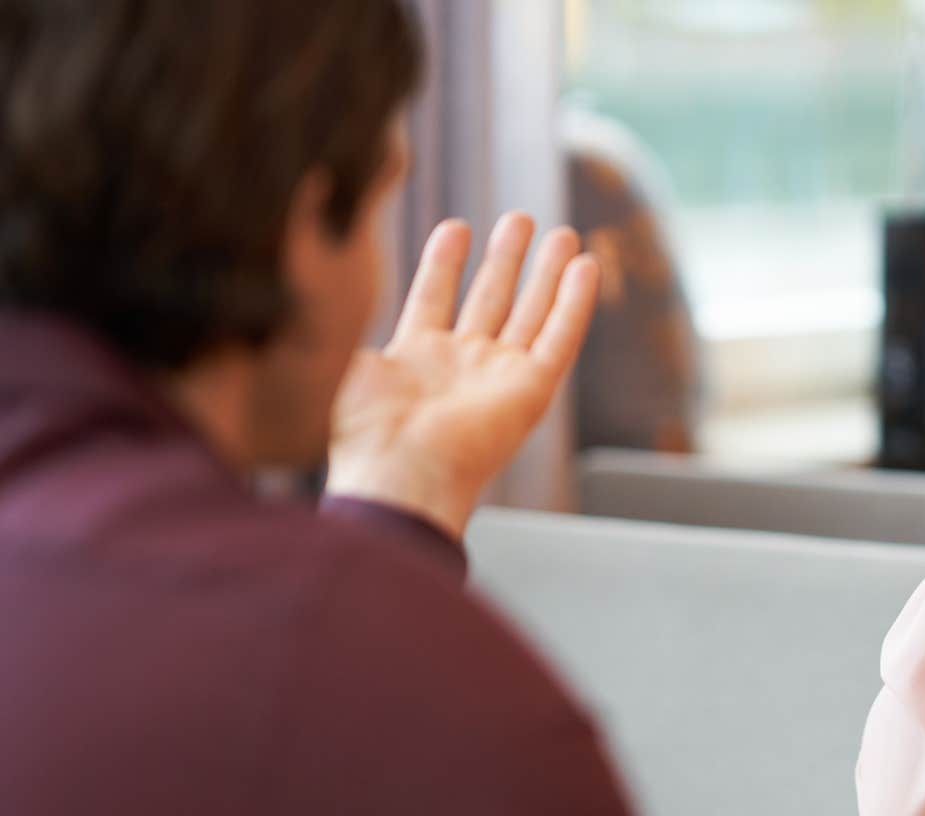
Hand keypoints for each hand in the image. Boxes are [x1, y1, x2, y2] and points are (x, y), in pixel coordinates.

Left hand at [327, 213, 598, 537]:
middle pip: (491, 301)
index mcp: (415, 361)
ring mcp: (498, 378)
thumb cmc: (361, 434)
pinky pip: (559, 339)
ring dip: (547, 274)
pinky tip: (586, 269)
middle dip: (506, 260)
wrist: (396, 473)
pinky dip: (574, 304)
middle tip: (520, 219)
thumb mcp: (339, 362)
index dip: (445, 261)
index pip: (436, 298)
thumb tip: (323, 289)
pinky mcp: (531, 391)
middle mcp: (462, 368)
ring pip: (531, 314)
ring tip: (563, 233)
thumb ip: (342, 324)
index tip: (457, 225)